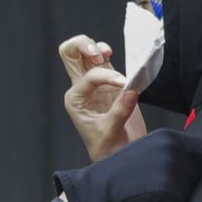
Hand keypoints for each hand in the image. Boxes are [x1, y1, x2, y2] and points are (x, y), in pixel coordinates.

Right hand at [54, 129, 201, 201]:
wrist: (99, 193)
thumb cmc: (120, 179)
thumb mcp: (147, 156)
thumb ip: (172, 157)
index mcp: (168, 137)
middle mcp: (174, 148)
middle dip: (200, 182)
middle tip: (189, 191)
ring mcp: (172, 169)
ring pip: (189, 190)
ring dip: (176, 199)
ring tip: (149, 195)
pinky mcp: (170, 190)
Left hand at [58, 35, 146, 160]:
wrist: (118, 156)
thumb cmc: (108, 148)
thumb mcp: (111, 132)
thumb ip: (120, 110)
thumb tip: (131, 90)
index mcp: (76, 100)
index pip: (89, 77)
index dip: (107, 76)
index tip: (124, 84)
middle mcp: (81, 89)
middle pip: (70, 54)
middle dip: (82, 45)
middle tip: (99, 54)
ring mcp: (95, 84)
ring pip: (86, 53)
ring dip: (95, 47)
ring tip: (106, 54)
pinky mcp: (109, 82)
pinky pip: (103, 59)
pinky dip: (106, 52)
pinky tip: (110, 54)